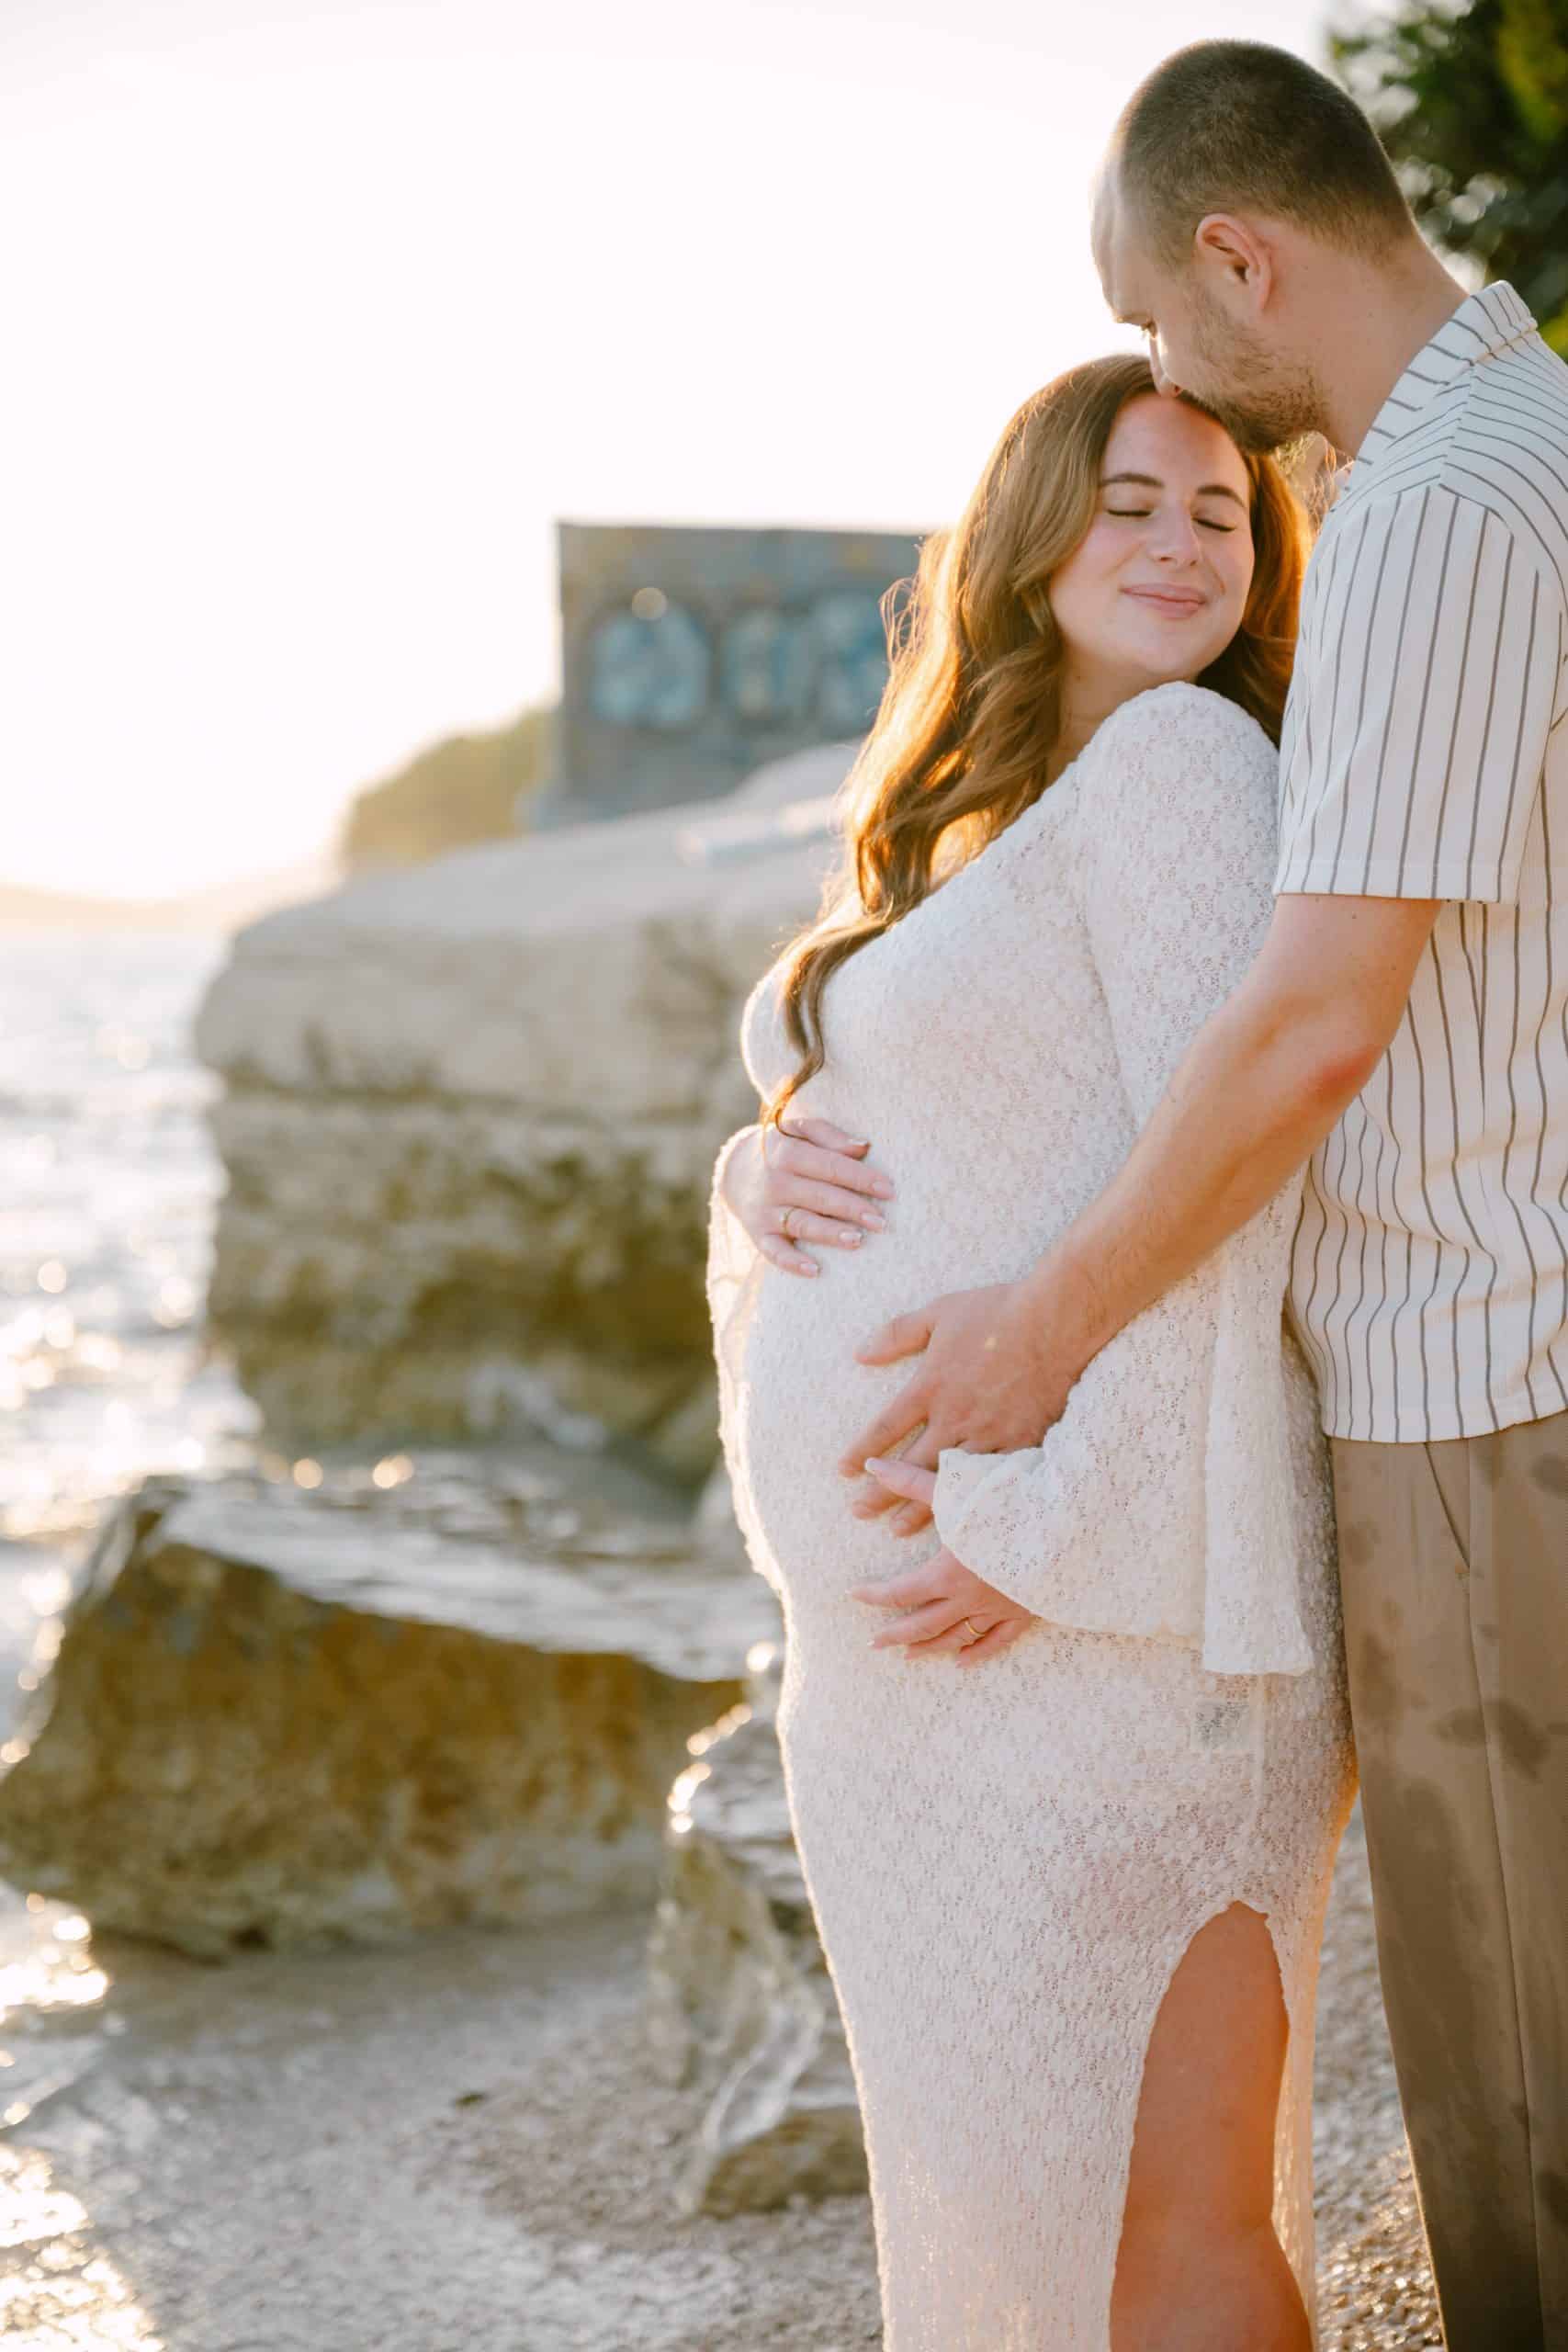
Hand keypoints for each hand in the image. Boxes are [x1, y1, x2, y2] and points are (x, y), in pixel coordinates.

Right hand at [721, 1115, 894, 1275]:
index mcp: (786, 1153)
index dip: (859, 1177)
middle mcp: (774, 1182)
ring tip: (857, 1240)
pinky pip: (773, 1252)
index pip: (829, 1165)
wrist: (736, 1171)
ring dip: (829, 1233)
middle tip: (881, 1221)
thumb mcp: (799, 1131)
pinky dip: (791, 1263)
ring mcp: (765, 1211)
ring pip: (801, 1223)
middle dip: (852, 1208)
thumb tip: (862, 1148)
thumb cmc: (783, 1150)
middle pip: (818, 1196)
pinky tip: (815, 1270)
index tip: (888, 1189)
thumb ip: (829, 1135)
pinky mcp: (758, 1234)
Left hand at [839, 1273, 1083, 1533]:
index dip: (861, 1452)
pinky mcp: (1021, 1444)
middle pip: (909, 1465)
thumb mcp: (938, 1312)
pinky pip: (990, 1483)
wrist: (1056, 1321)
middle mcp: (954, 1417)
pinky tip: (957, 1522)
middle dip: (880, 1492)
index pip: (885, 1428)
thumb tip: (860, 1354)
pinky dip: (969, 1504)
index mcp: (931, 1386)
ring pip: (945, 1482)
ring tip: (895, 1529)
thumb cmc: (997, 1311)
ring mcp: (988, 1435)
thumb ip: (897, 1333)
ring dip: (918, 1508)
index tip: (843, 1471)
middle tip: (858, 1512)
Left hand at [847, 1461, 1036, 1667]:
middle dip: (895, 1634)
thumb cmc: (1010, 1505)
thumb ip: (912, 1481)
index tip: (854, 1594)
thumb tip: (872, 1465)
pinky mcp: (1024, 1612)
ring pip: (956, 1637)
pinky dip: (977, 1654)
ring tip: (908, 1655)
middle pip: (922, 1624)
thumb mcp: (956, 1490)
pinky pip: (996, 1641)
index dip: (874, 1595)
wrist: (1066, 1529)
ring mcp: (997, 1609)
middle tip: (874, 1642)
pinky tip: (962, 1663)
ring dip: (929, 1647)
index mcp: (947, 1573)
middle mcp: (968, 1599)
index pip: (899, 1592)